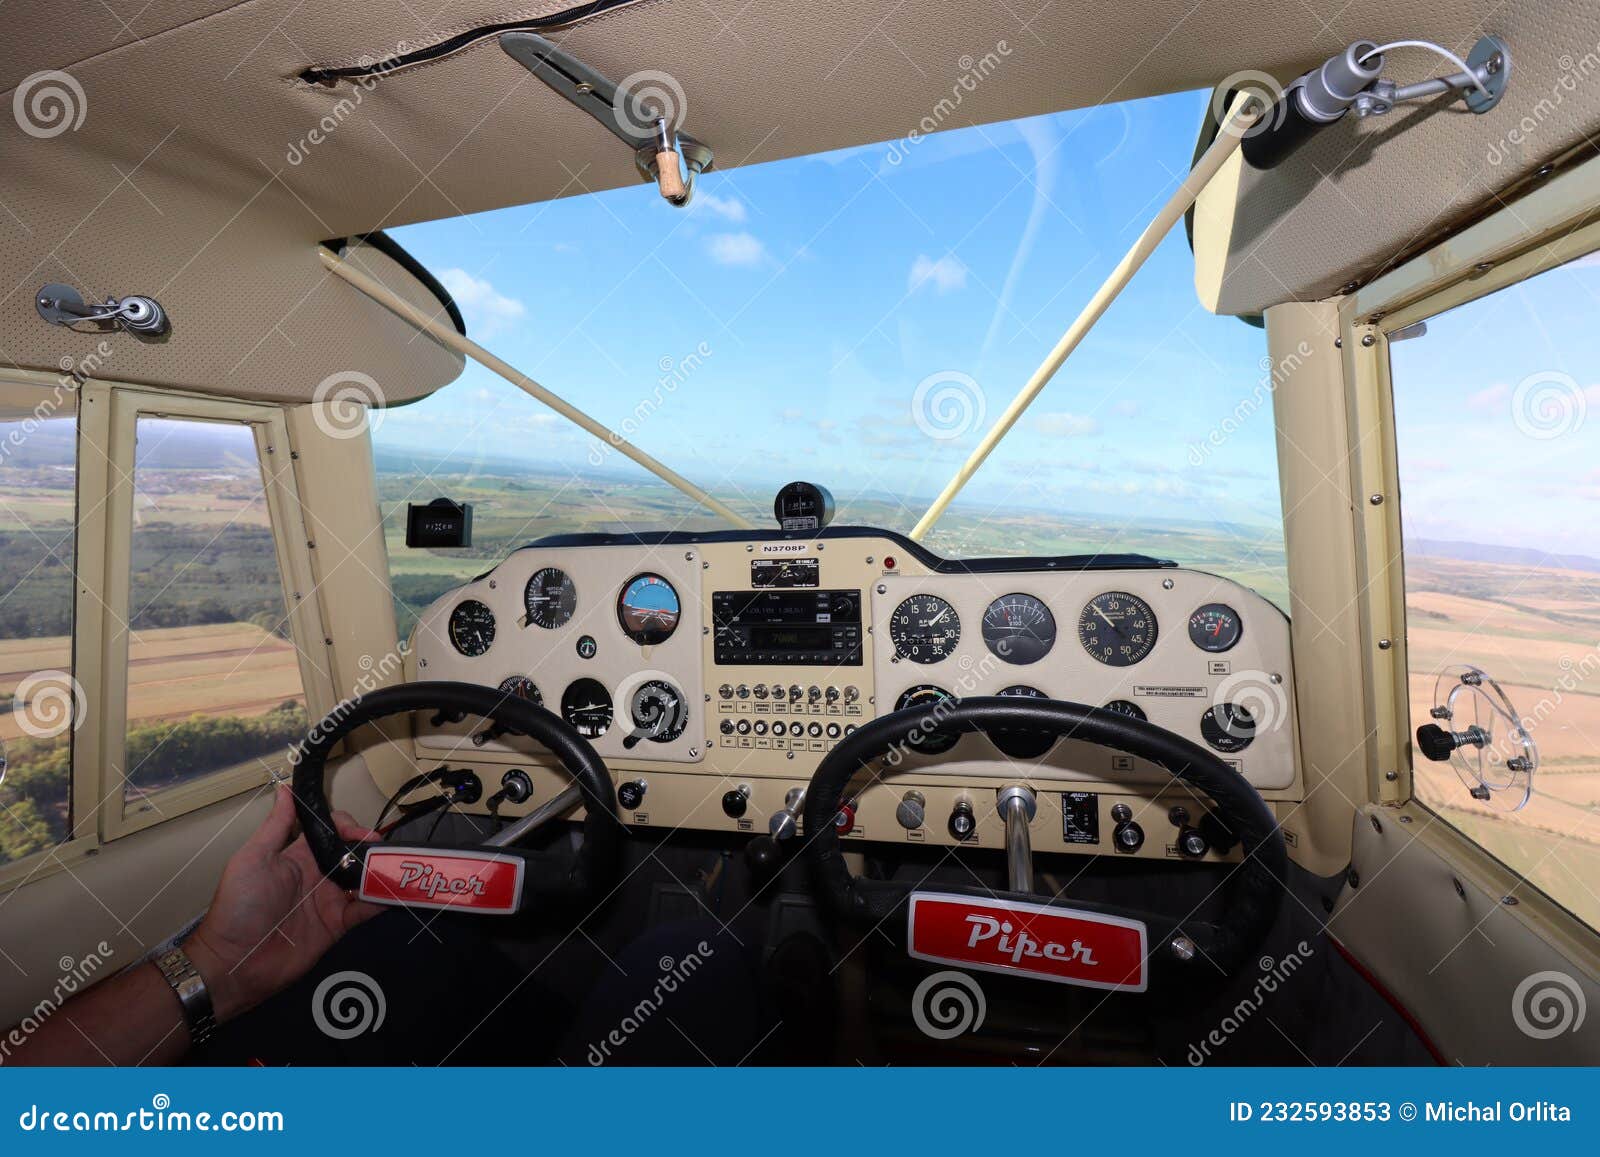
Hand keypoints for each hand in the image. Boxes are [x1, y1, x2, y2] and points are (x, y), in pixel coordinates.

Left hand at [185, 785, 382, 1020]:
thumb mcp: (253, 859)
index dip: (348, 826)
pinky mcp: (337, 925)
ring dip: (380, 872)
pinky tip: (394, 894)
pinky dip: (381, 901)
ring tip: (398, 869)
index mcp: (298, 856)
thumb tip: (286, 788)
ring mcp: (329, 900)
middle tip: (387, 850)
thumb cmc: (240, 907)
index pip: (331, 831)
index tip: (361, 832)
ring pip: (363, 879)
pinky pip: (364, 910)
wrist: (235, 963)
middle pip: (353, 853)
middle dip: (372, 847)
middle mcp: (317, 874)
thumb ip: (276, 826)